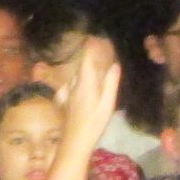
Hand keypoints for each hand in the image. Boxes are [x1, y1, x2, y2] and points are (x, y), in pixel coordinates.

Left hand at [57, 38, 122, 154]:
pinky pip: (72, 85)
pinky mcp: (65, 100)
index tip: (95, 37)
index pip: (87, 59)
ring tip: (93, 67)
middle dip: (90, 57)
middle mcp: (74, 84)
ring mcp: (68, 92)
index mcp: (85, 83)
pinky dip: (78, 81)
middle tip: (99, 50)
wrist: (74, 142)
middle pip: (82, 67)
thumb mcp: (107, 105)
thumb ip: (110, 84)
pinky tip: (80, 86)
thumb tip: (115, 65)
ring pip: (77, 76)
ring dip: (84, 70)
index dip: (91, 47)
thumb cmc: (93, 124)